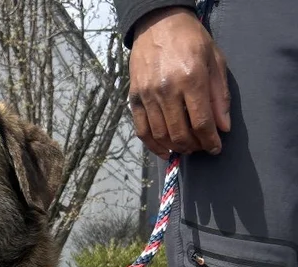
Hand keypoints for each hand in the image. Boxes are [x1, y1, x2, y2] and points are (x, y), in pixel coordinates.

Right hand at [129, 7, 230, 158]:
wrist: (158, 23)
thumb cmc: (190, 39)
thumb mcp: (214, 60)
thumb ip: (219, 95)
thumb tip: (223, 127)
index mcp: (191, 78)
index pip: (201, 122)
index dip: (209, 140)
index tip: (215, 148)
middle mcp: (167, 90)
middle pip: (180, 133)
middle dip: (194, 146)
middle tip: (201, 147)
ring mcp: (148, 95)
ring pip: (161, 135)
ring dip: (175, 147)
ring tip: (186, 147)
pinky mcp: (135, 99)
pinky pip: (142, 130)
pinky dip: (153, 145)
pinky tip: (165, 151)